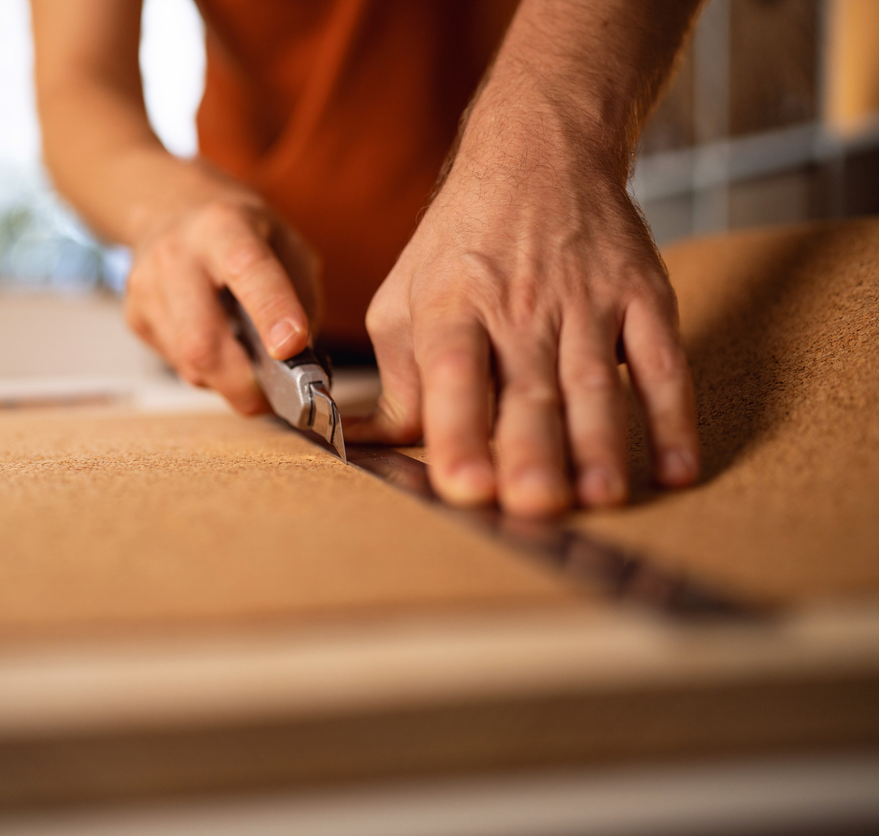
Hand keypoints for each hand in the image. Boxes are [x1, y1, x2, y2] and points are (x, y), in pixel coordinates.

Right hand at [125, 189, 320, 413]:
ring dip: (230, 381)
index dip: (272, 312)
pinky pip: (179, 366)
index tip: (292, 346)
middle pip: (202, 342)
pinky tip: (219, 346)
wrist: (171, 209)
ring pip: (190, 365)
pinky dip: (209, 372)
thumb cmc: (241, 233)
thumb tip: (302, 365)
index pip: (247, 270)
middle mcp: (176, 255)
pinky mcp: (135, 317)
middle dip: (244, 384)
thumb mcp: (287, 245)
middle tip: (275, 397)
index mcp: (224, 227)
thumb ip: (301, 299)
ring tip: (250, 364)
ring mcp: (146, 288)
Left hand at [348, 108, 699, 515]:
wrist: (540, 153)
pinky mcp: (642, 296)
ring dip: (601, 443)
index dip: (459, 430)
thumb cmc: (460, 246)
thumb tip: (362, 447)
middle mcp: (520, 304)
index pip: (453, 372)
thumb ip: (396, 381)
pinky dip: (674, 417)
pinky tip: (677, 468)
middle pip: (529, 386)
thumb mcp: (403, 301)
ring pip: (596, 381)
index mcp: (452, 305)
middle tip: (535, 505)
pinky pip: (663, 362)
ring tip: (600, 497)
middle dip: (533, 450)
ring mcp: (587, 299)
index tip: (463, 486)